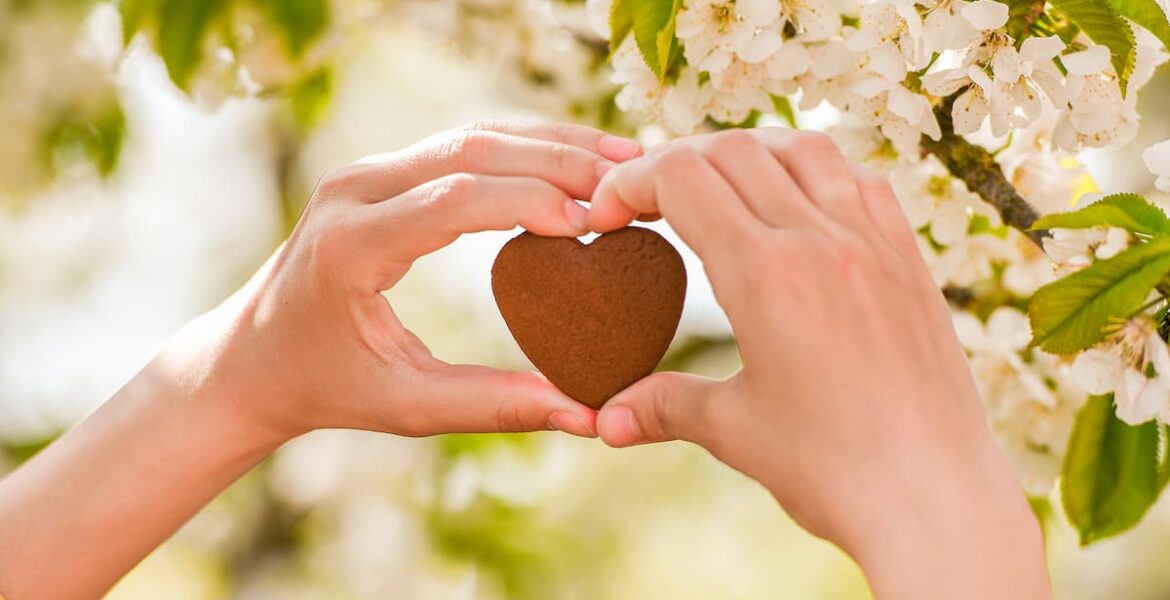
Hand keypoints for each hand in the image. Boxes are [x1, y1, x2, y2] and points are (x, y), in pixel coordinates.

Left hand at [184, 120, 643, 440]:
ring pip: (471, 134)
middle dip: (555, 159)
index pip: (455, 198)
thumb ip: (493, 406)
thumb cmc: (325, 385)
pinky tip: (570, 163)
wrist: (253, 355)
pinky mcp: (382, 172)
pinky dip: (520, 148)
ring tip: (616, 160)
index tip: (594, 224)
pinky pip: (461, 144)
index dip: (531, 201)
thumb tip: (583, 415)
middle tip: (627, 178)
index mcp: (352, 245)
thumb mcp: (405, 405)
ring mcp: (366, 173)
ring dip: (546, 142)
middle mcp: (355, 190)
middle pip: (471, 149)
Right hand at [587, 128, 1049, 597]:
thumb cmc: (833, 471)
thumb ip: (663, 406)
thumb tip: (605, 419)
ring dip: (747, 153)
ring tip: (719, 188)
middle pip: (732, 150)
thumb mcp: (734, 432)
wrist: (938, 501)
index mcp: (766, 274)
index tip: (606, 217)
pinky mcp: (909, 260)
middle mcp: (822, 239)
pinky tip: (798, 205)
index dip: (629, 184)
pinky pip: (860, 180)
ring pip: (802, 147)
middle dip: (675, 163)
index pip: (682, 178)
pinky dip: (816, 170)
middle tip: (647, 203)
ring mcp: (874, 242)